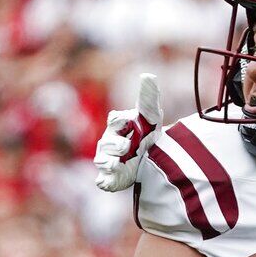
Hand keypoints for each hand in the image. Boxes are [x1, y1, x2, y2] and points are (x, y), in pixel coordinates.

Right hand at [94, 73, 163, 191]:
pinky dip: (104, 181)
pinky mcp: (112, 177)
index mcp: (117, 126)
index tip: (129, 120)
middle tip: (126, 146)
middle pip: (107, 142)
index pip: (115, 120)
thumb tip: (148, 75)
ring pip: (102, 160)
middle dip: (115, 144)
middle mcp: (109, 143)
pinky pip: (103, 180)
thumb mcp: (150, 115)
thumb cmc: (147, 133)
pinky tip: (106, 181)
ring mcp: (109, 160)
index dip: (120, 120)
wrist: (153, 158)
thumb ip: (148, 97)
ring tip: (117, 161)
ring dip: (109, 161)